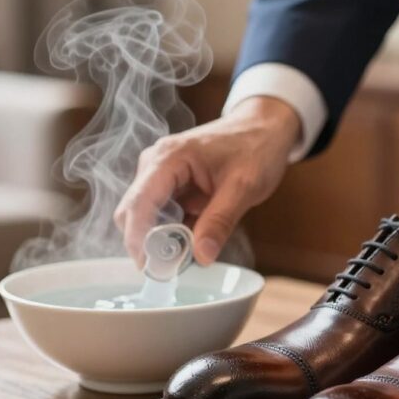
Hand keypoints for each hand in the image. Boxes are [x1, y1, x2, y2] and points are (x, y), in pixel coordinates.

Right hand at [115, 96, 299, 266]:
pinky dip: (172, 234)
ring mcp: (161, 175)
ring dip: (161, 240)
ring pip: (146, 217)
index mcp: (168, 158)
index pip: (139, 203)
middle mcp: (156, 164)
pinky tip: (193, 243)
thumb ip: (220, 221)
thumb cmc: (255, 147)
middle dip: (148, 243)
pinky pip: (162, 216)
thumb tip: (201, 256)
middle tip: (172, 269)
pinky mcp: (171, 187)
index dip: (138, 238)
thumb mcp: (244, 187)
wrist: (265, 129)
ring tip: (189, 256)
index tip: (149, 267)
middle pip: (133, 212)